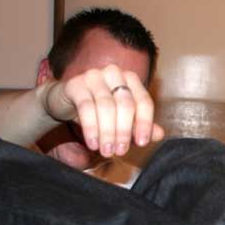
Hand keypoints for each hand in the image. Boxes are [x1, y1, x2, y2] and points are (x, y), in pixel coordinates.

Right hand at [43, 64, 164, 156]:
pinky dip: (91, 128)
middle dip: (124, 131)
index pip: (144, 101)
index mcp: (131, 79)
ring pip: (106, 106)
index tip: (142, 143)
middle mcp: (115, 73)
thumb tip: (160, 135)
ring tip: (106, 151)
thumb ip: (139, 125)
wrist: (65, 101)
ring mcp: (94, 76)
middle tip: (120, 151)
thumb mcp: (120, 118)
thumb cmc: (98, 109)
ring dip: (107, 132)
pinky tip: (92, 144)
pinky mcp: (76, 83)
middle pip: (126, 104)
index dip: (145, 123)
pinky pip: (86, 107)